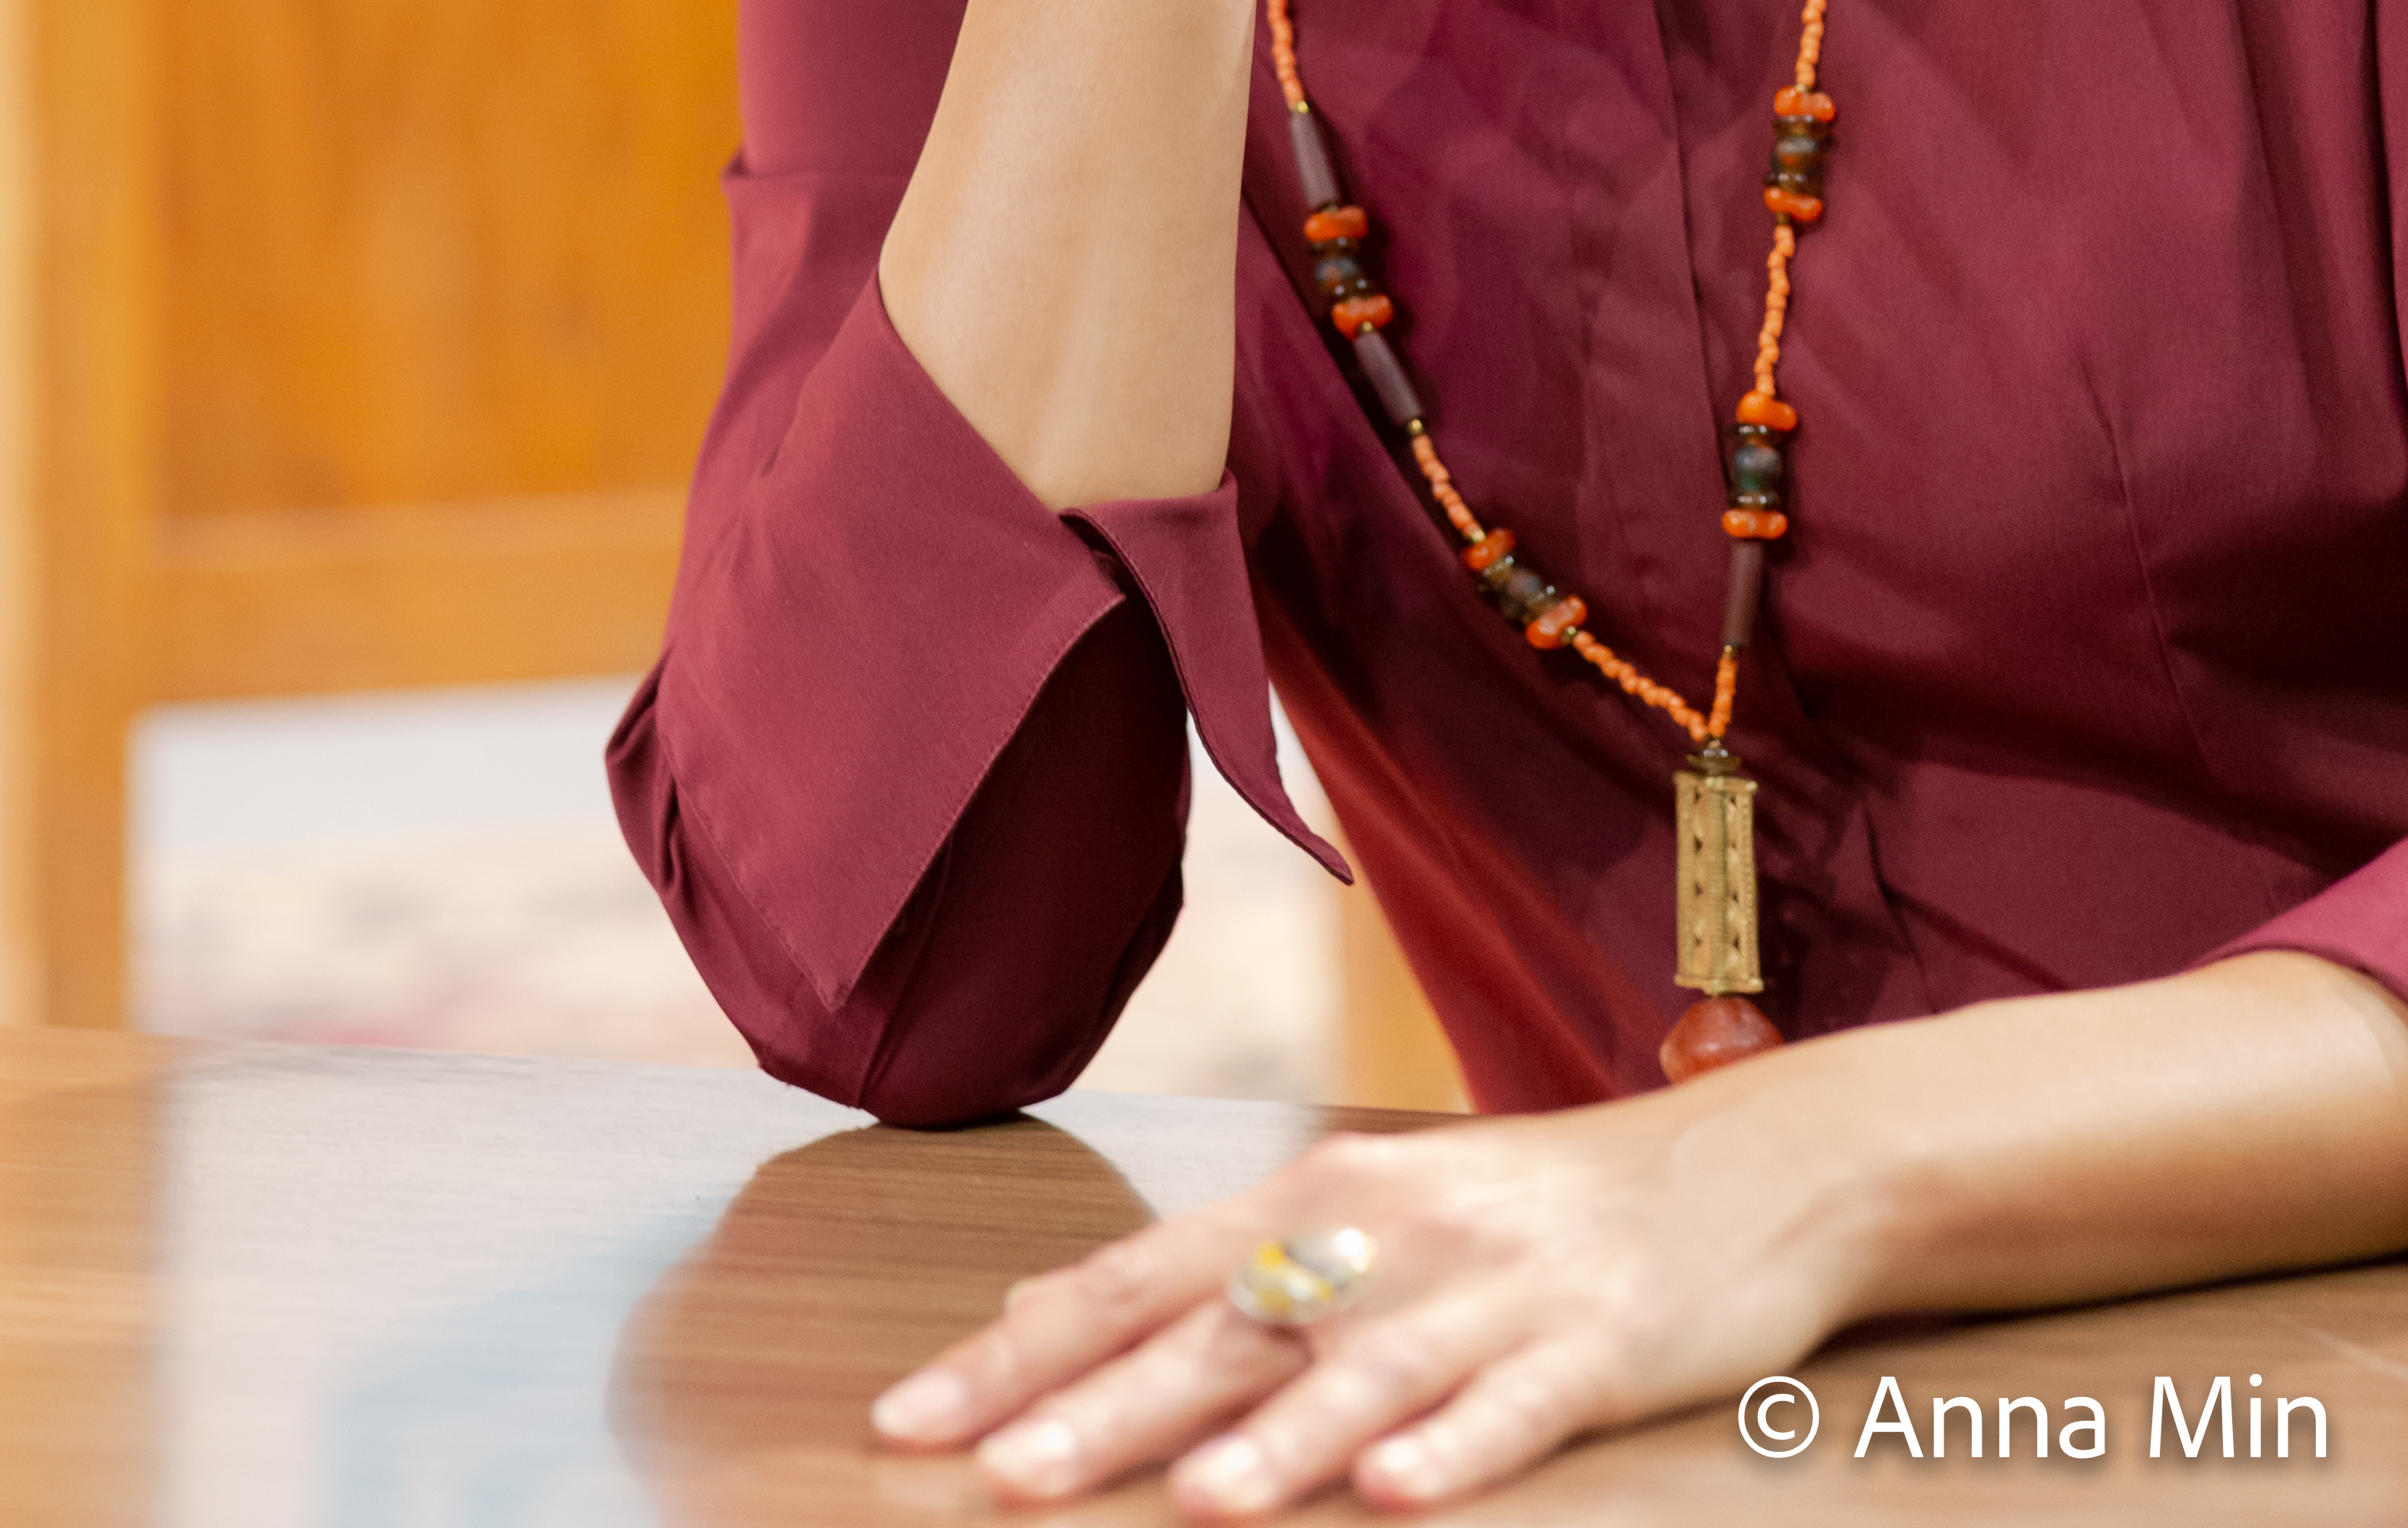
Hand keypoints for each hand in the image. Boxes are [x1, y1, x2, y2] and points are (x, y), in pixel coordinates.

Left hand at [871, 1071, 1863, 1513]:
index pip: (1134, 1276)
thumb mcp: (1367, 1215)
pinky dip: (1450, 1449)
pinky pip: (1510, 1408)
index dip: (1019, 1349)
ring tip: (1185, 1501)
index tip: (912, 1418)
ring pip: (1358, 1369)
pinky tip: (1394, 1495)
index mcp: (1315, 1194)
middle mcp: (1385, 1230)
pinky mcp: (1594, 1345)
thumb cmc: (1532, 1210)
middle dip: (1100, 1406)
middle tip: (992, 1479)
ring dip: (1269, 1439)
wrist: (1746, 1164)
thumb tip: (1055, 1312)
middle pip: (1219, 1326)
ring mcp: (1492, 1288)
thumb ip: (1225, 1268)